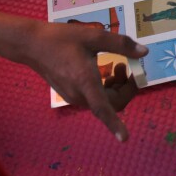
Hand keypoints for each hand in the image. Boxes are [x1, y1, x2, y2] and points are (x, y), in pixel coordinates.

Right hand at [18, 19, 146, 140]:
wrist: (31, 45)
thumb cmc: (61, 39)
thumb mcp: (94, 36)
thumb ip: (121, 44)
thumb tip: (144, 52)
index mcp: (85, 83)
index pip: (102, 109)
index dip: (114, 124)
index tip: (124, 138)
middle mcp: (79, 95)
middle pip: (112, 104)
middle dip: (127, 89)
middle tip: (127, 67)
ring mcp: (73, 97)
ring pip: (105, 102)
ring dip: (117, 87)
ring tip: (118, 66)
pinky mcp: (70, 95)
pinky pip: (95, 98)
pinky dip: (106, 88)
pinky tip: (105, 71)